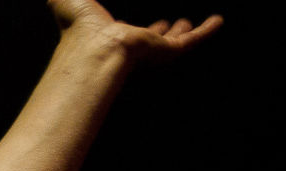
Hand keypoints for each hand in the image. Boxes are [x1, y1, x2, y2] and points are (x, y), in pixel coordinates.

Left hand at [50, 0, 223, 62]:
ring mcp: (146, 50)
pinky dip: (204, 32)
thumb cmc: (78, 26)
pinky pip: (189, 42)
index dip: (130, 28)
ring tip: (188, 24)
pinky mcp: (163, 51)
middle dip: (158, 34)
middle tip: (170, 26)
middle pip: (147, 41)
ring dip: (179, 34)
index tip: (139, 22)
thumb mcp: (68, 2)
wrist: (94, 47)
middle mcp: (127, 45)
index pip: (122, 32)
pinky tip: (216, 22)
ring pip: (168, 43)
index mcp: (106, 35)